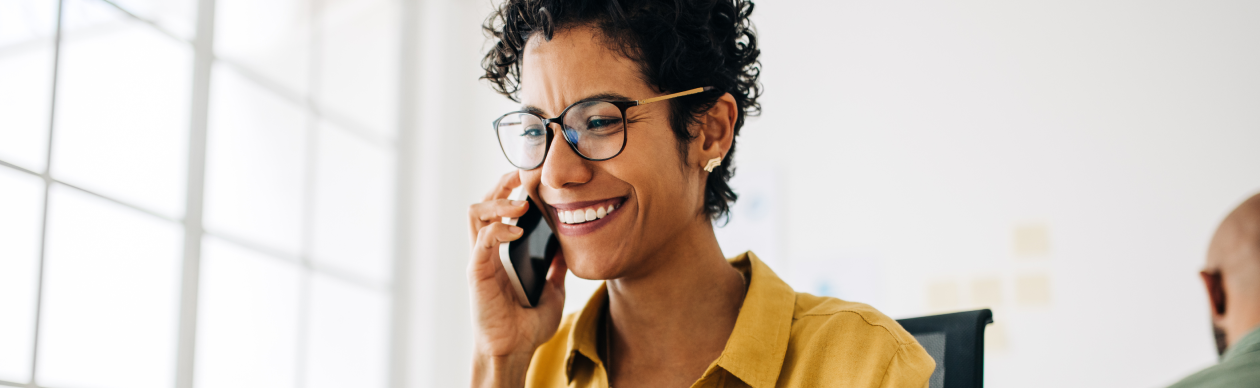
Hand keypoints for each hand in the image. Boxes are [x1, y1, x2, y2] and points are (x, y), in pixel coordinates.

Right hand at [467, 172, 567, 386]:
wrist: (515, 351)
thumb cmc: (527, 326)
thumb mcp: (552, 291)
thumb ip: (556, 270)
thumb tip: (567, 253)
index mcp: (501, 254)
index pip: (498, 211)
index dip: (509, 189)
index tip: (529, 176)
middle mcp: (486, 252)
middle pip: (483, 204)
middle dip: (500, 184)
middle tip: (520, 173)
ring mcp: (480, 260)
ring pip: (476, 213)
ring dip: (498, 201)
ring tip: (522, 201)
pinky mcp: (477, 272)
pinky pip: (483, 240)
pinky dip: (500, 228)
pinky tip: (517, 230)